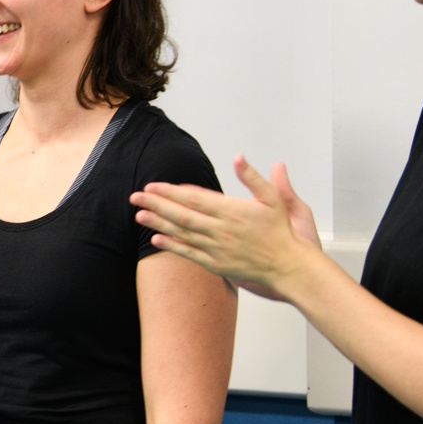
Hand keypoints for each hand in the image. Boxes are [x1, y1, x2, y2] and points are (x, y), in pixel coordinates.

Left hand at [131, 155, 322, 299]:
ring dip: (159, 223)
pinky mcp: (216, 264)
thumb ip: (253, 177)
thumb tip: (239, 157)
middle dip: (157, 205)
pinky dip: (172, 245)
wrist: (287, 265)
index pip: (195, 199)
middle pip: (182, 215)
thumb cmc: (280, 231)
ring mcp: (217, 248)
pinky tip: (157, 238)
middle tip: (135, 197)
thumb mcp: (273, 199)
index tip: (153, 186)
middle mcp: (221, 230)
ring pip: (182, 234)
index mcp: (233, 211)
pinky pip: (189, 253)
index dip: (171, 192)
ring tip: (139, 215)